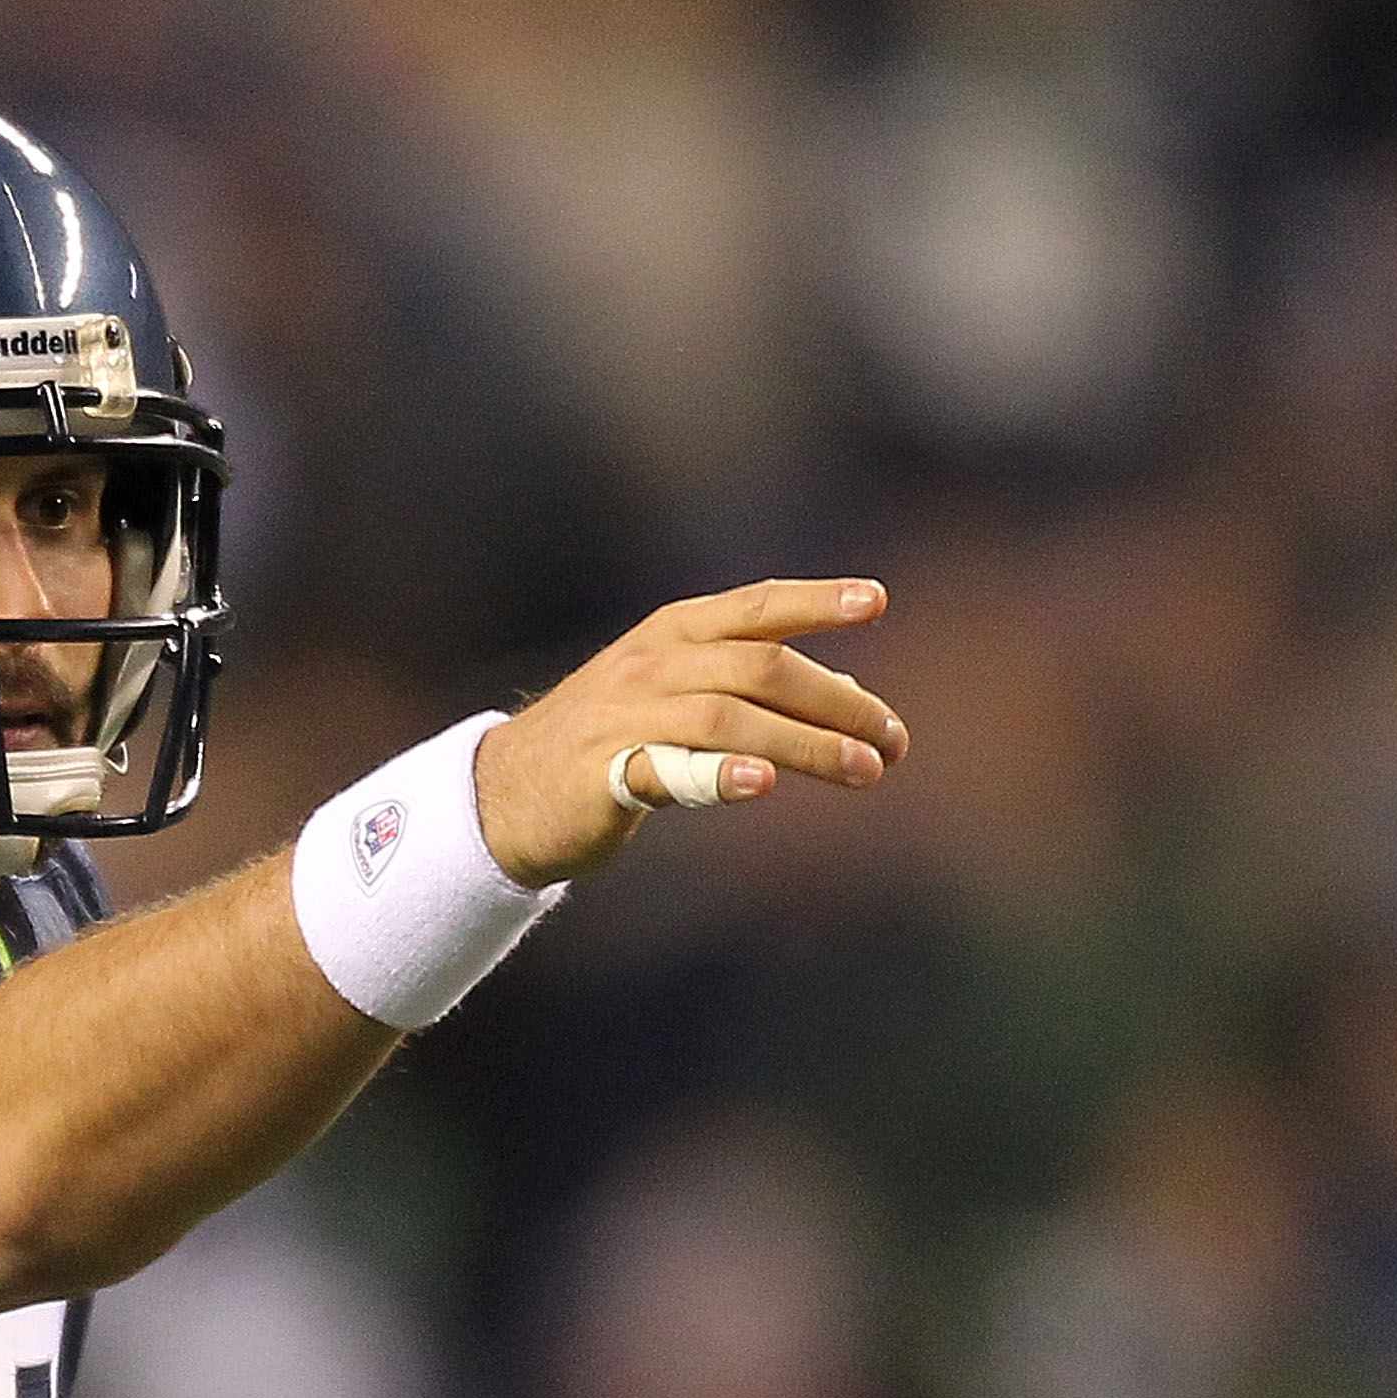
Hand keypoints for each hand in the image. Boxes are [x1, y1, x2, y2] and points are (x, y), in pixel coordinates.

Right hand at [470, 579, 907, 885]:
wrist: (503, 795)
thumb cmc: (608, 743)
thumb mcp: (677, 695)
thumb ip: (751, 687)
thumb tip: (848, 696)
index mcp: (673, 635)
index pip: (756, 607)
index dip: (817, 601)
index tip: (876, 602)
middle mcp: (652, 665)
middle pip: (759, 667)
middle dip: (837, 702)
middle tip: (893, 740)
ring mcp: (625, 718)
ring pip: (728, 717)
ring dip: (806, 745)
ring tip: (864, 771)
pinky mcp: (602, 776)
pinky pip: (667, 770)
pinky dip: (718, 775)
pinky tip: (761, 786)